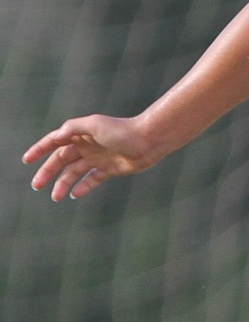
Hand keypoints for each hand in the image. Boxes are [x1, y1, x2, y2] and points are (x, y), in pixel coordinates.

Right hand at [23, 114, 161, 199]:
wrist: (149, 140)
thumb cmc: (122, 130)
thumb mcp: (94, 124)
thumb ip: (73, 128)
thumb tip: (55, 137)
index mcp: (79, 134)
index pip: (54, 142)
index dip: (39, 150)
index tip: (26, 160)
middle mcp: (86, 146)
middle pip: (61, 160)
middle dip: (47, 172)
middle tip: (36, 185)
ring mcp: (98, 158)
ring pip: (75, 173)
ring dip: (63, 184)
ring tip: (55, 197)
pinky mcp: (110, 169)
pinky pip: (92, 179)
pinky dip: (83, 187)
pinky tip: (74, 194)